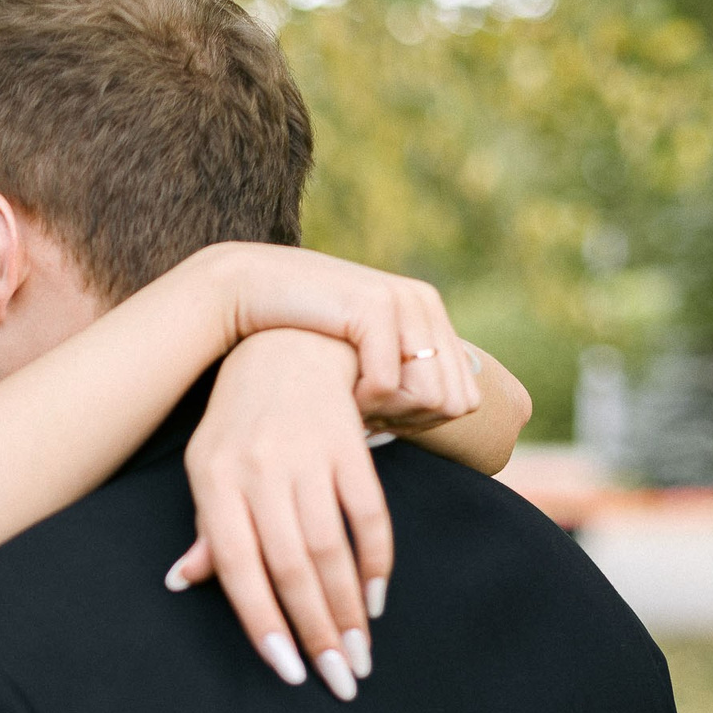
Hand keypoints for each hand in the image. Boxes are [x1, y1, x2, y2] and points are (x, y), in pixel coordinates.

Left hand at [167, 330, 389, 702]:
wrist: (287, 347)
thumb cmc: (238, 423)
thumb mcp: (207, 467)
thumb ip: (206, 528)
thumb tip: (182, 582)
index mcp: (214, 482)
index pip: (236, 567)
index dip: (263, 622)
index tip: (289, 672)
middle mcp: (258, 470)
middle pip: (289, 566)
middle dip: (317, 630)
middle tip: (340, 680)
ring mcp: (305, 455)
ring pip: (330, 547)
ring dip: (349, 608)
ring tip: (361, 654)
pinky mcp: (348, 445)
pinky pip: (368, 512)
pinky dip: (377, 559)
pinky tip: (377, 598)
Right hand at [194, 242, 481, 427]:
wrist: (247, 290)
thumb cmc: (299, 335)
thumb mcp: (363, 354)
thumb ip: (403, 373)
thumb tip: (444, 415)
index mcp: (428, 313)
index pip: (465, 398)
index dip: (423, 422)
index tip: (380, 415)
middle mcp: (424, 302)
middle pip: (452, 403)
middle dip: (408, 422)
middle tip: (365, 412)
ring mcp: (402, 301)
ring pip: (430, 396)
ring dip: (387, 413)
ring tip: (353, 398)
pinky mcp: (374, 307)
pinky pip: (388, 384)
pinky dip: (361, 400)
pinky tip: (336, 386)